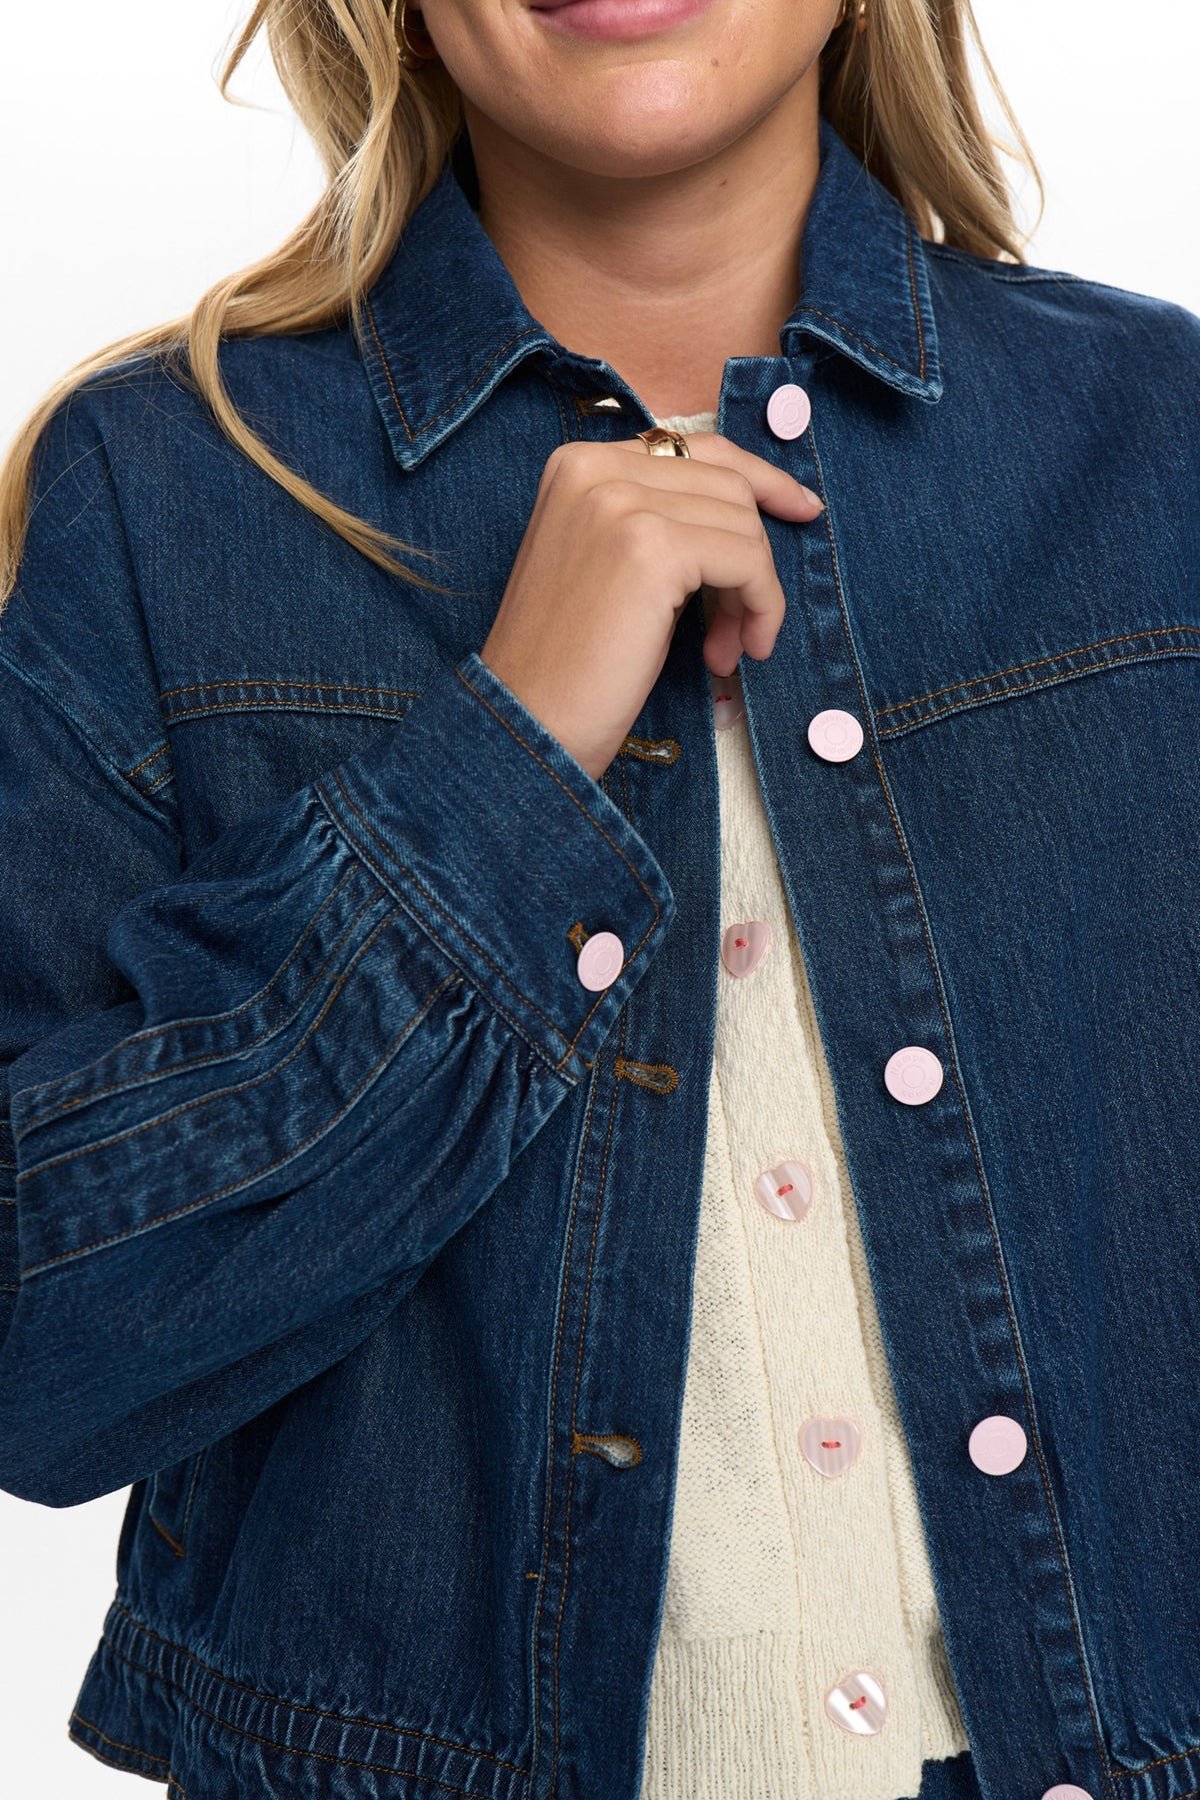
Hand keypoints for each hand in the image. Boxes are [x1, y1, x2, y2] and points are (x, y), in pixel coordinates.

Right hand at [478, 430, 822, 782]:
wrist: (527, 721)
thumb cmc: (567, 662)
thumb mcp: (605, 563)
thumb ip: (656, 520)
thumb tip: (752, 507)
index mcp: (576, 463)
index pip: (694, 448)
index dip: (758, 480)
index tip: (801, 510)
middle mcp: (593, 467)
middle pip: (727, 485)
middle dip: (750, 559)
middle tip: (739, 631)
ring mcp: (620, 502)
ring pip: (743, 523)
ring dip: (754, 594)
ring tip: (725, 650)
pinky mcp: (652, 547)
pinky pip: (748, 560)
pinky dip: (761, 607)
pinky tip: (736, 653)